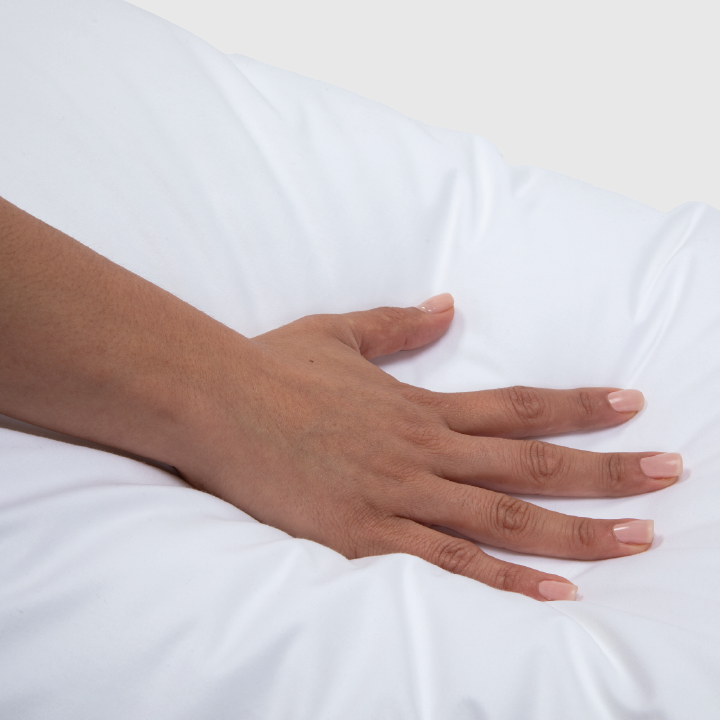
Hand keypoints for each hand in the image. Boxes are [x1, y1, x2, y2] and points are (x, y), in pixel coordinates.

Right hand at [179, 293, 682, 601]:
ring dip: (577, 529)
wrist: (216, 403)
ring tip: (638, 538)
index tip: (631, 404)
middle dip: (606, 470)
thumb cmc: (274, 367)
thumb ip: (397, 324)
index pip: (518, 406)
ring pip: (505, 518)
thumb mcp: (340, 333)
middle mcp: (423, 451)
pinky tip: (557, 593)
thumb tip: (445, 304)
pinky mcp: (367, 537)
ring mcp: (399, 496)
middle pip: (531, 465)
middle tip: (669, 473)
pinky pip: (450, 563)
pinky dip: (507, 579)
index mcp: (419, 405)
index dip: (579, 405)